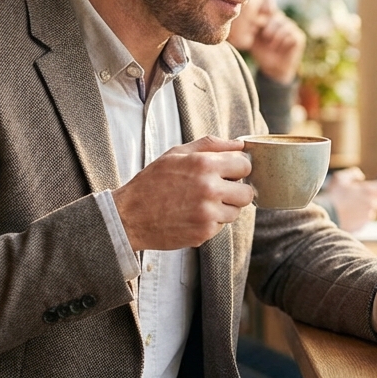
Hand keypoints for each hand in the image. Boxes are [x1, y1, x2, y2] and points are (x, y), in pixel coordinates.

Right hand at [113, 136, 252, 250]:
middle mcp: (210, 189)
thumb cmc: (151, 183)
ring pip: (236, 211)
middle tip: (218, 190)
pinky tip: (192, 215)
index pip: (245, 165)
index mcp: (204, 164)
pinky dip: (210, 222)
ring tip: (200, 203)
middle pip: (247, 192)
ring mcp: (208, 214)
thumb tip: (239, 145)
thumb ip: (210, 145)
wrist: (129, 216)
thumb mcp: (176, 154)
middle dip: (236, 191)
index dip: (237, 169)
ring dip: (224, 208)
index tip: (228, 173)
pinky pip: (221, 226)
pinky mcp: (204, 233)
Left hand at [250, 10, 305, 84]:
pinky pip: (290, 34)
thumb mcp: (253, 37)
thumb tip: (248, 17)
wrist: (272, 69)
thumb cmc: (261, 52)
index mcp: (271, 19)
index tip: (259, 20)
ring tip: (272, 45)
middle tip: (265, 36)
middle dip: (268, 26)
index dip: (264, 12)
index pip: (269, 8)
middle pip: (276, 16)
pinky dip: (283, 42)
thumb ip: (252, 27)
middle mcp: (282, 21)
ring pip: (283, 24)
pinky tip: (280, 48)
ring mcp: (291, 28)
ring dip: (275, 35)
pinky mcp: (298, 37)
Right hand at [326, 167, 376, 231]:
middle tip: (358, 195)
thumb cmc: (333, 195)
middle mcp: (372, 205)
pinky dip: (357, 217)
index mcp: (369, 191)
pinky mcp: (361, 226)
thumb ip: (354, 173)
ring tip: (347, 205)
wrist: (325, 215)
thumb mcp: (341, 177)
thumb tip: (361, 176)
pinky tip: (345, 214)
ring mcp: (367, 217)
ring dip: (363, 207)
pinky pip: (362, 220)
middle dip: (371, 197)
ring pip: (370, 210)